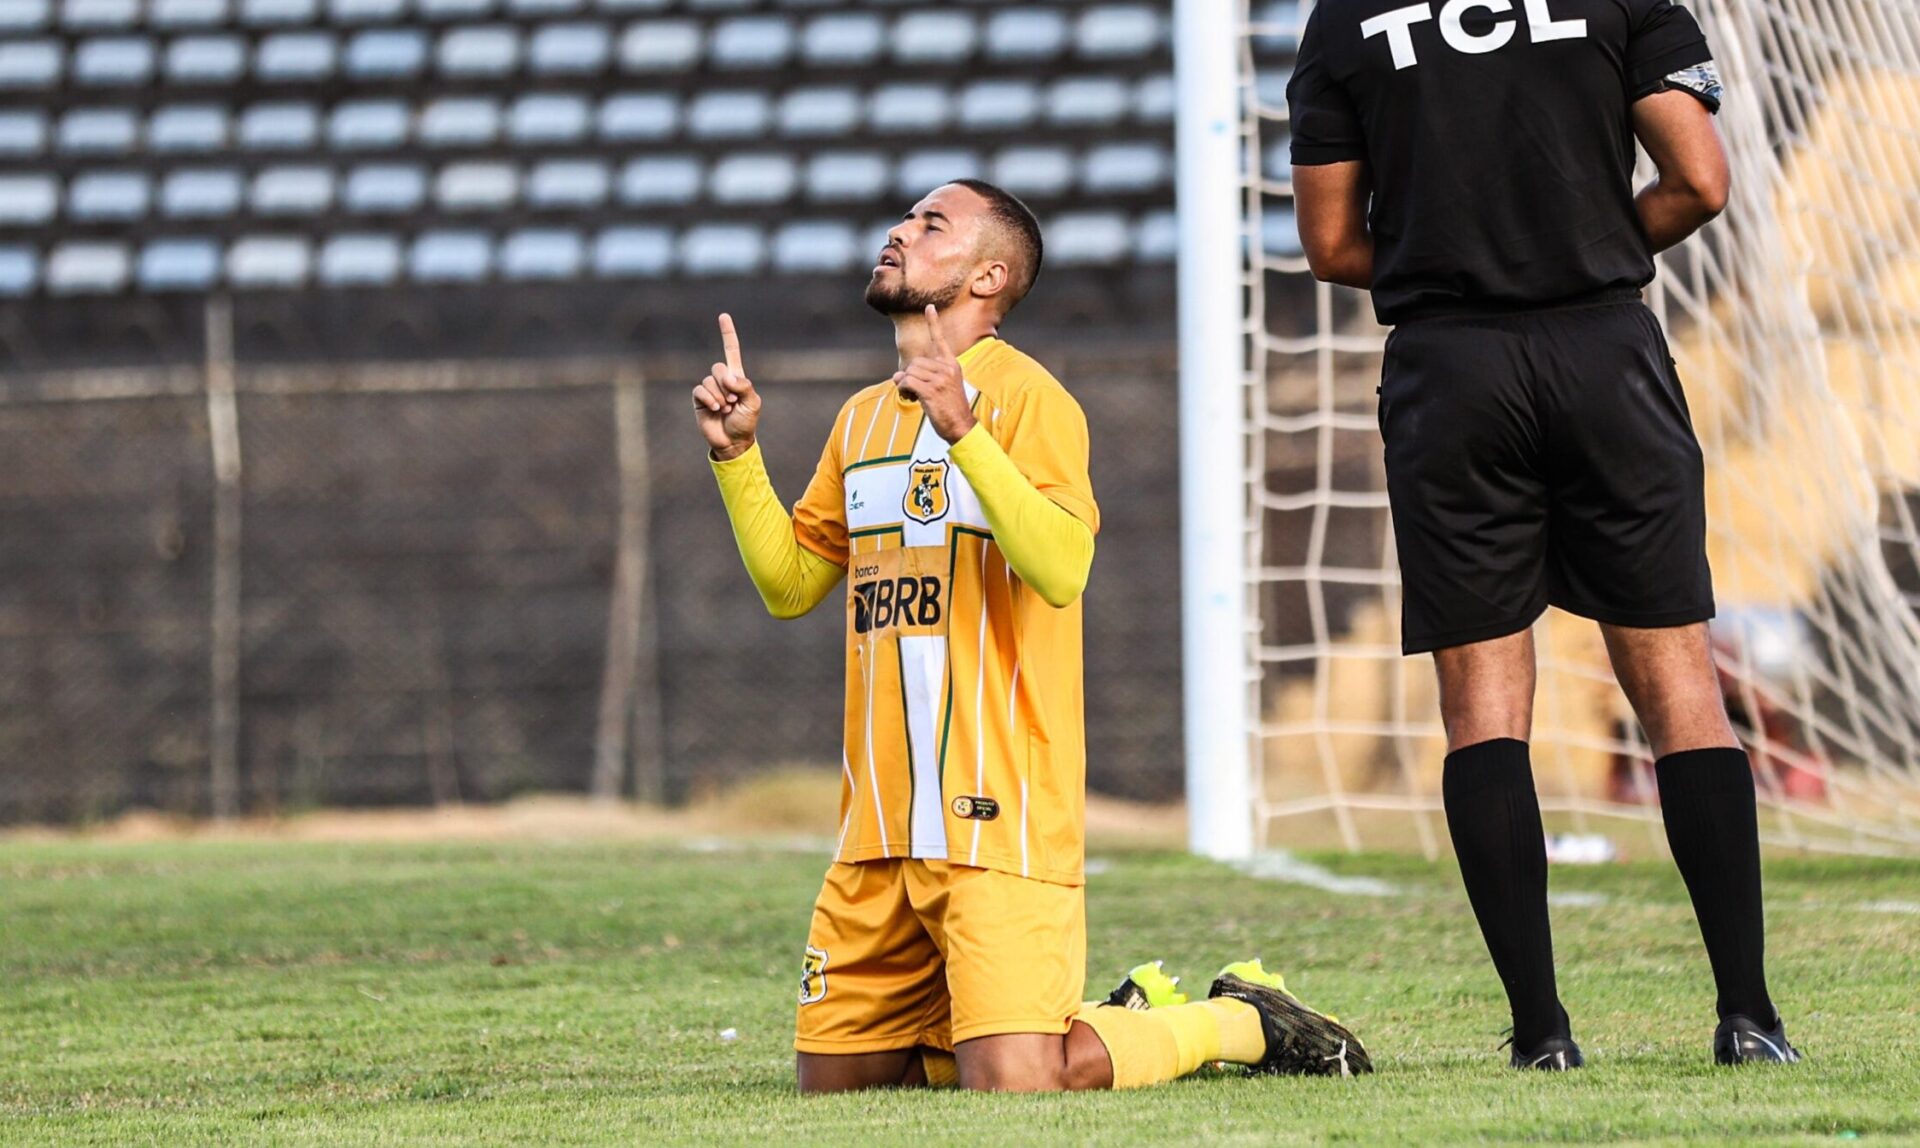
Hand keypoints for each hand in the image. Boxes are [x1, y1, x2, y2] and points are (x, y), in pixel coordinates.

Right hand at [693, 313, 761, 460]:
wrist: (733, 442)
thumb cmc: (745, 422)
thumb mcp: (753, 403)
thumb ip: (744, 386)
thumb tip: (728, 377)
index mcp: (737, 377)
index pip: (731, 350)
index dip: (727, 334)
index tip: (723, 316)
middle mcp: (722, 380)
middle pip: (719, 367)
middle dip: (728, 385)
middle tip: (734, 401)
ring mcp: (710, 389)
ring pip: (710, 380)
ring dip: (720, 396)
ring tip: (726, 409)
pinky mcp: (699, 399)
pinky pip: (700, 390)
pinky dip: (710, 399)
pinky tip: (716, 409)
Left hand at [894, 304, 976, 443]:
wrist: (960, 426)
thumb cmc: (949, 408)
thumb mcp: (943, 387)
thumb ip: (924, 377)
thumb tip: (897, 375)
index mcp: (951, 365)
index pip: (940, 340)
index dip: (933, 323)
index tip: (929, 307)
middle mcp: (947, 368)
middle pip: (915, 362)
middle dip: (909, 376)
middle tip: (914, 391)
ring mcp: (940, 379)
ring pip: (909, 372)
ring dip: (905, 385)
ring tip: (914, 396)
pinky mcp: (931, 390)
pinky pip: (907, 382)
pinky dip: (903, 389)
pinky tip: (910, 398)